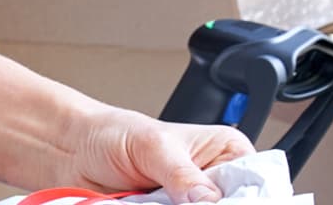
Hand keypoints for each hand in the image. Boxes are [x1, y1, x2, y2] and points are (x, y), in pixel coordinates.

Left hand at [59, 104, 253, 202]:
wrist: (74, 151)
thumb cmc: (113, 134)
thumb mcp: (152, 147)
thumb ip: (182, 175)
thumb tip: (208, 199)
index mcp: (227, 153)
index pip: (258, 186)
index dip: (248, 200)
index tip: (215, 202)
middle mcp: (217, 184)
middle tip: (178, 200)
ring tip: (150, 198)